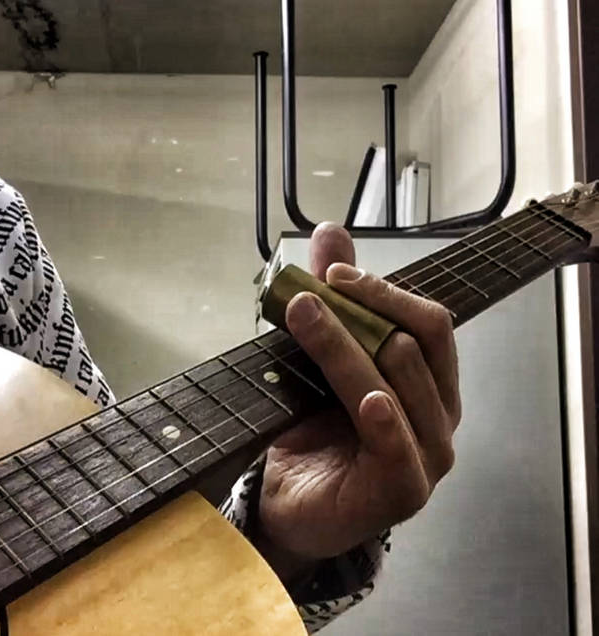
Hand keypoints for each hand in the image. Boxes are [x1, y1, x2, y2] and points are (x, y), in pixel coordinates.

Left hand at [257, 223, 460, 568]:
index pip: (430, 323)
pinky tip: (369, 399)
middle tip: (309, 295)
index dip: (383, 291)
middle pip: (417, 345)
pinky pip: (399, 446)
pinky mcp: (404, 489)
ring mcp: (428, 455)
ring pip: (396, 382)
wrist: (291, 499)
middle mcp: (440, 415)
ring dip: (345, 346)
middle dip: (362, 311)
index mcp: (431, 382)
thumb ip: (337, 297)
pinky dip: (384, 418)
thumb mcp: (325, 355)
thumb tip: (331, 231)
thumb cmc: (315, 428)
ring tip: (304, 318)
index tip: (331, 273)